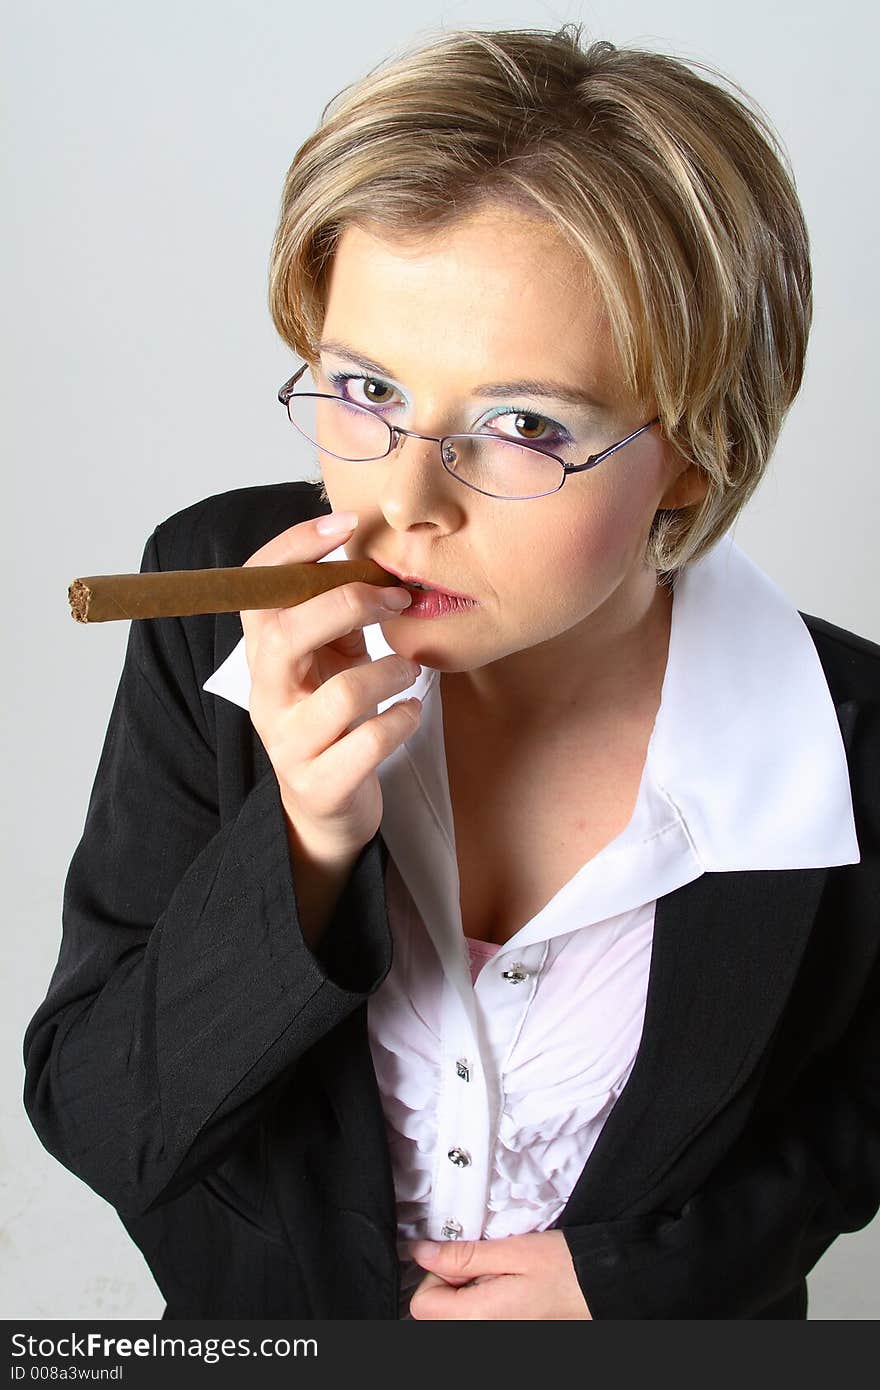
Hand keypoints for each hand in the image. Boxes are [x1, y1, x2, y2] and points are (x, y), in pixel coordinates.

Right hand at [239, 513, 420, 862]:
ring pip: (340, 695)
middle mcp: (267, 695)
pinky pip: (368, 745)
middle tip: (396, 600)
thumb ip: (338, 611)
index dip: (293, 547)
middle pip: (286, 635)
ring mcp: (290, 743)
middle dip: (347, 605)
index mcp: (264, 653)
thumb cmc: (333, 718)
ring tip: (412, 670)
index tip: (346, 523)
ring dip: (391, 671)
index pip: (257, 587)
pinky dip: (402, 720)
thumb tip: (373, 546)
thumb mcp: (330, 657)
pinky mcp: (320, 784)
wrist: (324, 807)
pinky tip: (411, 711)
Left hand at [406, 1231, 591, 1319]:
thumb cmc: (565, 1270)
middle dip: (452, 1283)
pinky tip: (507, 1289)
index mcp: (480, 1318)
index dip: (436, 1274)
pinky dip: (482, 1302)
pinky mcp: (507, 1333)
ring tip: (500, 1277)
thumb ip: (463, 1256)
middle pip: (436, 1313)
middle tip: (486, 1265)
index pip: (422, 1305)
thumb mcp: (512, 1251)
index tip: (463, 1259)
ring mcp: (495, 1338)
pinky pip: (476, 1320)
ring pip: (455, 1317)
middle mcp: (484, 1336)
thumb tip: (421, 1252)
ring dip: (467, 1293)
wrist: (603, 1290)